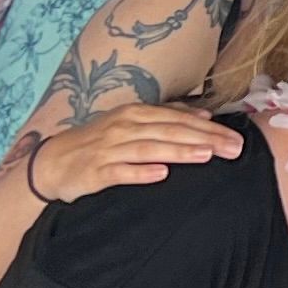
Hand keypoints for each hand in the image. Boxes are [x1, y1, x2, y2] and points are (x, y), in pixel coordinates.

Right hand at [24, 107, 244, 202]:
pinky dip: (141, 172)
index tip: (236, 138)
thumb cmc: (97, 142)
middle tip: (234, 149)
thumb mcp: (130, 124)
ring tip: (206, 155)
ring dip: (179, 151)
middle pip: (169, 131)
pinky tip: (161, 174)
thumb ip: (165, 118)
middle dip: (204, 139)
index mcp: (135, 113)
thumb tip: (203, 116)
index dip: (208, 128)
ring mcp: (108, 149)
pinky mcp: (94, 172)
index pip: (178, 119)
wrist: (51, 161)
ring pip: (149, 148)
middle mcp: (123, 127)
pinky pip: (120, 172)